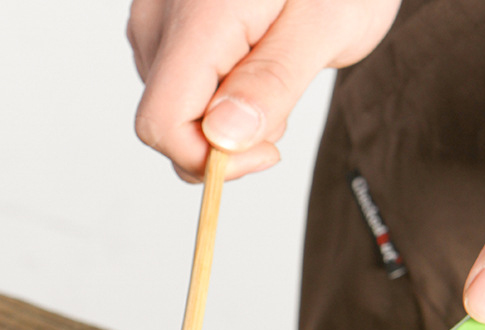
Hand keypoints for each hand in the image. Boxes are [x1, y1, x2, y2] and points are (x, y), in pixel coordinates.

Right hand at [128, 0, 400, 180]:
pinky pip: (175, 79)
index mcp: (200, 16)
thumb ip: (273, 84)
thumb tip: (223, 139)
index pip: (162, 124)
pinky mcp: (160, 16)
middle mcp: (160, 13)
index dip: (207, 160)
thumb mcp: (330, 24)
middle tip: (280, 99)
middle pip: (163, 121)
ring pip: (170, 105)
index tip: (264, 151)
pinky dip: (212, 87)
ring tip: (270, 64)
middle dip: (221, 137)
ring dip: (220, 112)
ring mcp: (154, 13)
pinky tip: (248, 54)